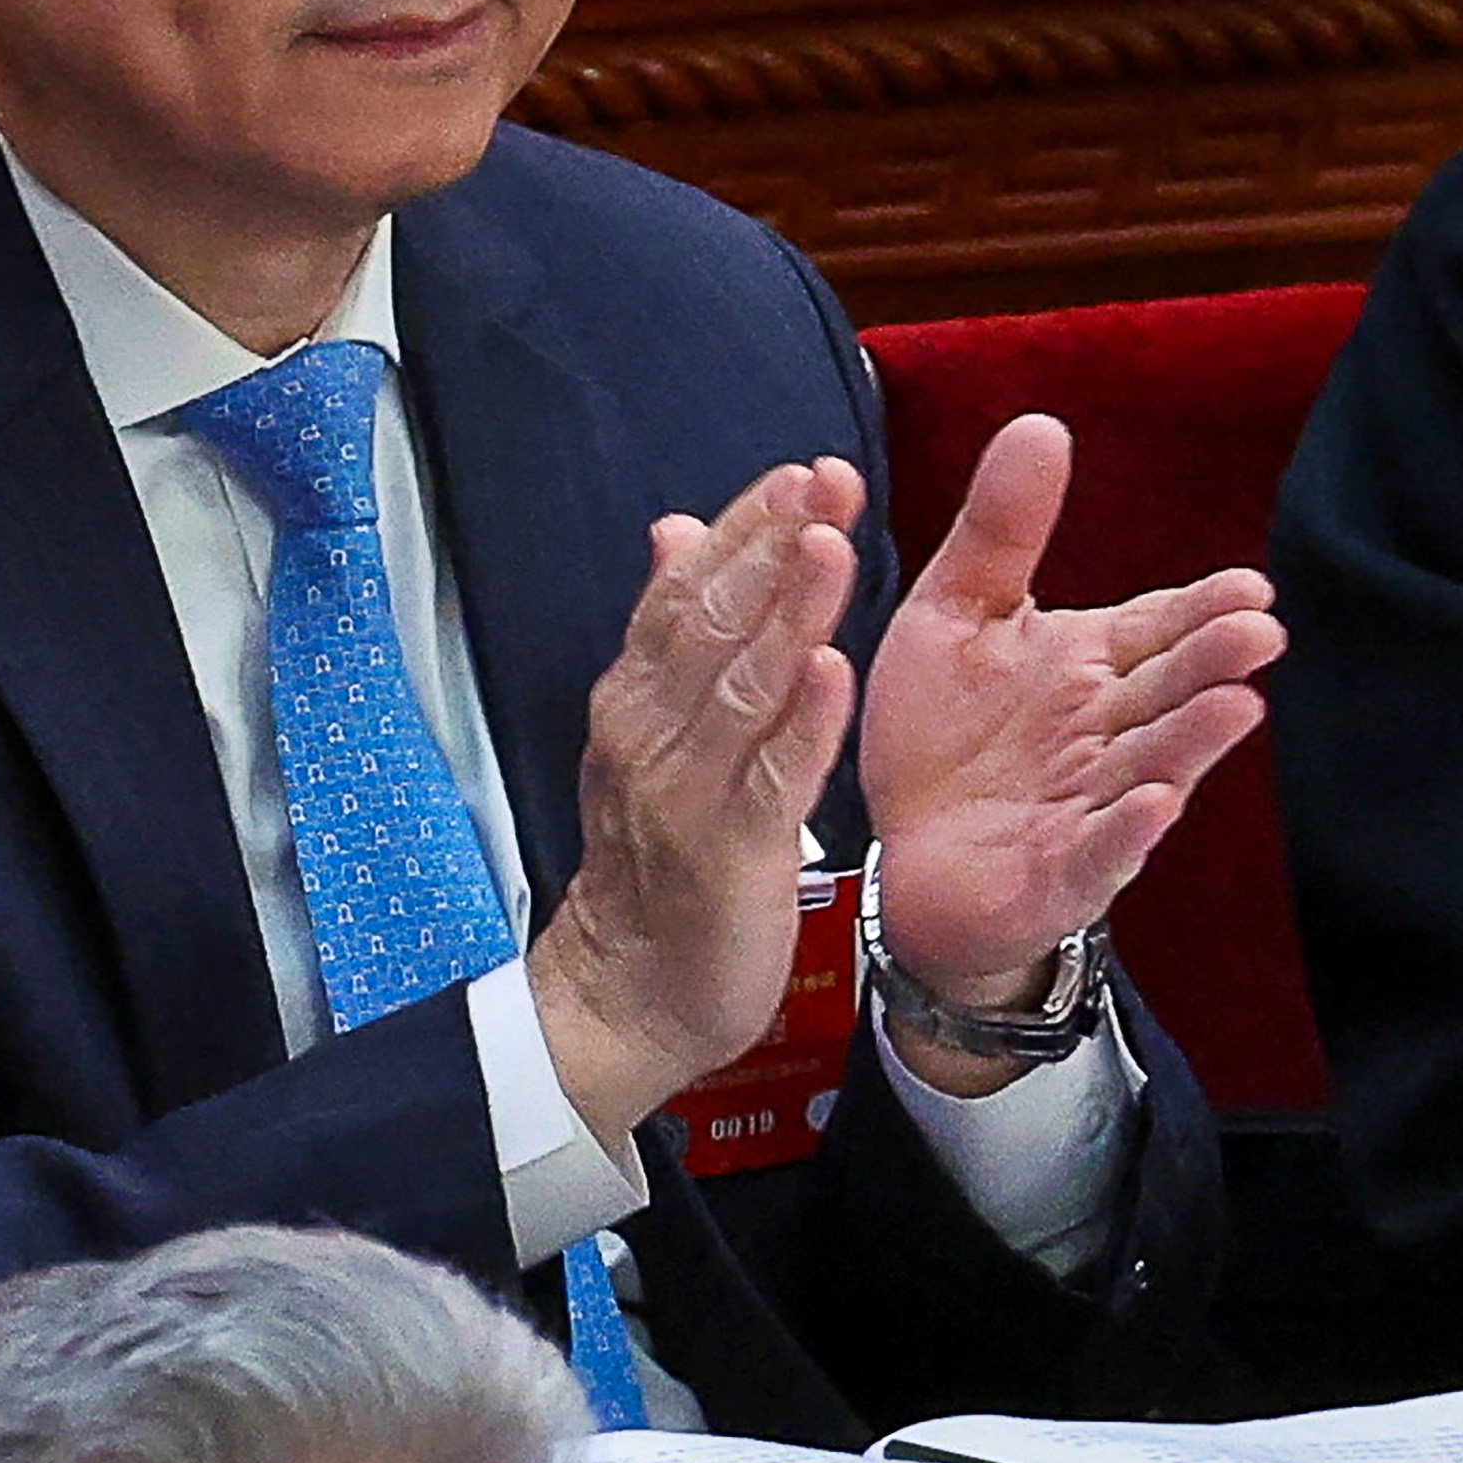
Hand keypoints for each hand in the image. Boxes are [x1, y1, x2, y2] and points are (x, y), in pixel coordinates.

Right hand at [530, 459, 866, 1143]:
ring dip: (787, 611)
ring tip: (833, 544)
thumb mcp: (654, 738)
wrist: (629, 991)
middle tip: (829, 479)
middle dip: (771, 545)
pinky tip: (831, 669)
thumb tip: (674, 531)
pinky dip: (800, 723)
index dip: (741, 530)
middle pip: (709, 622)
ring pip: (739, 685)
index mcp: (635, 700)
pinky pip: (769, 778)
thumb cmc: (659, 861)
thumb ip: (673, 639)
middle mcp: (649, 733)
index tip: (801, 471)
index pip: (682, 593)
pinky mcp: (726, 853)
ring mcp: (682, 792)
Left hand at [859, 414, 1280, 1086]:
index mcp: (1088, 668)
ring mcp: (1088, 808)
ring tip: (1236, 706)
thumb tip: (1042, 423)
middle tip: (1258, 629)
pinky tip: (1152, 807)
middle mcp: (1104, 735)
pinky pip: (1096, 855)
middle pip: (1167, 693)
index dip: (1200, 610)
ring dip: (1190, 741)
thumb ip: (999, 531)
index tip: (1248, 585)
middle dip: (1210, 664)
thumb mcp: (956, 615)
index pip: (1156, 629)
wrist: (903, 855)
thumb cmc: (944, 732)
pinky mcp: (1056, 874)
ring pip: (1150, 769)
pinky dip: (1122, 834)